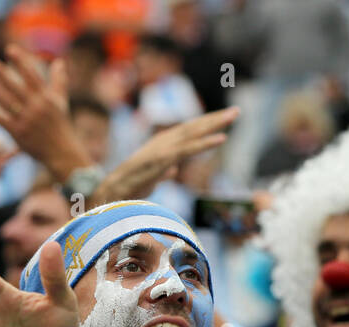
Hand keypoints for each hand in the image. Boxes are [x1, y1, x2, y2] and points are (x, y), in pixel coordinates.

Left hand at [0, 44, 91, 181]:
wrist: (62, 153)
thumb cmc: (61, 125)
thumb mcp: (61, 102)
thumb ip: (59, 81)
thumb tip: (59, 62)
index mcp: (47, 99)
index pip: (32, 77)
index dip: (21, 62)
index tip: (10, 49)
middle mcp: (37, 109)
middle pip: (16, 87)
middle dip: (2, 74)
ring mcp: (27, 121)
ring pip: (7, 102)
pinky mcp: (19, 134)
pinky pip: (3, 119)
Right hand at [88, 108, 236, 205]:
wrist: (111, 194)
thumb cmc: (130, 188)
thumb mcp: (153, 178)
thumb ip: (164, 171)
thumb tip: (172, 169)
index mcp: (162, 146)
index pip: (188, 133)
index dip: (205, 125)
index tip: (224, 119)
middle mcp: (163, 142)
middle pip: (193, 127)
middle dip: (215, 118)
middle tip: (236, 111)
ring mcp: (162, 150)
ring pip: (193, 134)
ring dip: (214, 124)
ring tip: (233, 116)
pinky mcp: (162, 160)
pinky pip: (188, 150)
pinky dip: (205, 143)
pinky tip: (222, 138)